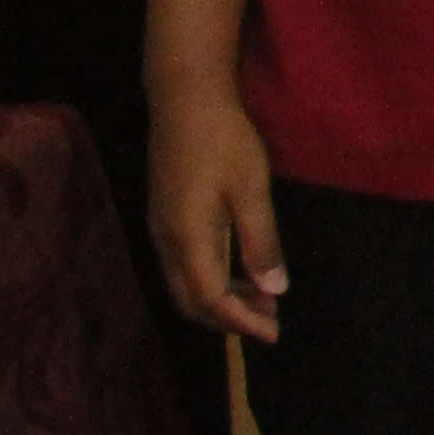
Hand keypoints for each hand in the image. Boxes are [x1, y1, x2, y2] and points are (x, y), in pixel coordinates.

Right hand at [149, 84, 287, 342]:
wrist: (184, 100)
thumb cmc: (224, 140)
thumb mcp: (251, 189)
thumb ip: (261, 241)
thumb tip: (273, 290)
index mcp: (188, 238)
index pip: (211, 299)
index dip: (241, 322)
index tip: (273, 334)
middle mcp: (166, 241)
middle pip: (191, 301)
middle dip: (230, 318)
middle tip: (271, 321)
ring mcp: (160, 230)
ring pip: (185, 285)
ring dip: (221, 300)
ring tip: (263, 299)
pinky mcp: (164, 218)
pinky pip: (183, 266)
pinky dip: (211, 279)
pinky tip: (240, 270)